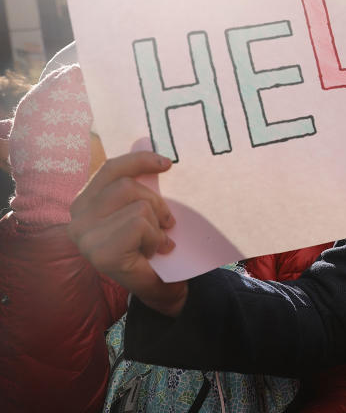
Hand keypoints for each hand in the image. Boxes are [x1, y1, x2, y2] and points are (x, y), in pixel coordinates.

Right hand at [68, 151, 187, 316]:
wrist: (161, 288)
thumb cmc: (151, 247)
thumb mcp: (144, 211)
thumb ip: (141, 189)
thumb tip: (160, 159)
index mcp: (85, 204)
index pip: (111, 169)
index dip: (139, 160)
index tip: (166, 163)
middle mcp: (77, 219)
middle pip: (128, 185)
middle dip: (157, 203)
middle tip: (165, 223)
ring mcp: (85, 237)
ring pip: (138, 206)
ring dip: (157, 224)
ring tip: (156, 241)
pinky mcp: (100, 253)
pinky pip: (140, 225)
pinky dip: (156, 238)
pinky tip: (153, 253)